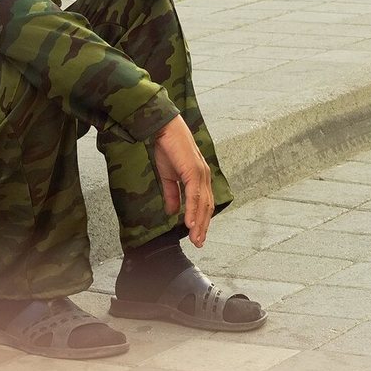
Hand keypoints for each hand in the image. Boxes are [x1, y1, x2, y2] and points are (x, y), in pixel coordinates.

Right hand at [150, 115, 213, 246]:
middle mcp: (204, 176)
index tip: (197, 236)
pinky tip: (190, 223)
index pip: (204, 204)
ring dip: (199, 223)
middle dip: (203, 226)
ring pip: (202, 204)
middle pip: (207, 207)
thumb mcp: (168, 176)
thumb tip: (173, 212)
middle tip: (198, 243)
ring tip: (195, 238)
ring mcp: (200, 173)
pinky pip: (194, 195)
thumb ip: (172, 194)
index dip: (202, 221)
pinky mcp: (193, 170)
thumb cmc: (166, 148)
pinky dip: (193, 210)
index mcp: (199, 177)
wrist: (163, 128)